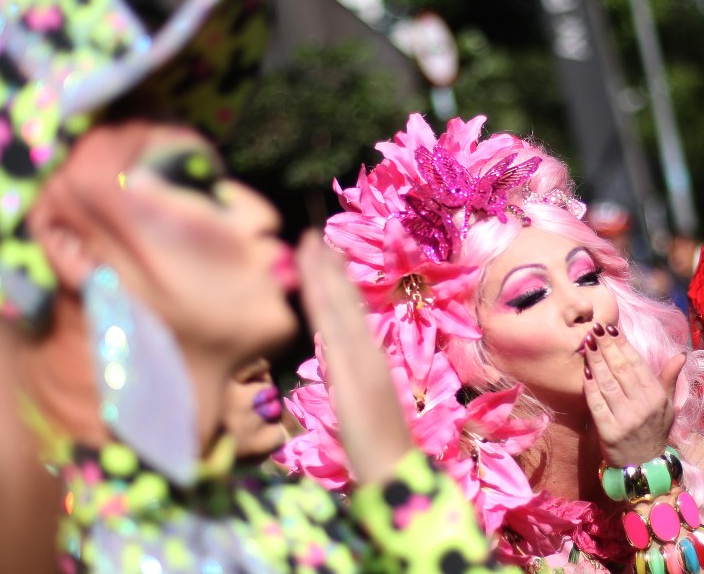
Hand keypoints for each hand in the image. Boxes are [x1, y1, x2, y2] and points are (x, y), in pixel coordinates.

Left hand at [296, 230, 411, 483]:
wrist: (394, 469)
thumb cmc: (379, 447)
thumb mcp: (361, 404)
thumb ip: (350, 378)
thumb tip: (336, 363)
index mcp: (367, 358)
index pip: (345, 312)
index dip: (332, 281)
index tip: (319, 253)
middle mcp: (365, 350)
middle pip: (343, 300)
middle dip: (326, 266)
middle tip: (312, 234)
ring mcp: (360, 357)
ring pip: (338, 306)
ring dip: (323, 272)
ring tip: (309, 242)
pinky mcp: (353, 369)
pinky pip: (334, 327)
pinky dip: (324, 299)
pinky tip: (313, 280)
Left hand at [582, 322, 683, 466]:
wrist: (643, 466)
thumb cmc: (653, 430)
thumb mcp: (666, 405)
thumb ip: (668, 379)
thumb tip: (680, 354)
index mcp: (657, 397)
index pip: (637, 364)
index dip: (622, 345)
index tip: (610, 328)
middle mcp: (643, 407)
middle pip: (621, 370)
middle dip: (607, 347)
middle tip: (594, 329)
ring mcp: (625, 419)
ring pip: (607, 383)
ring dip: (596, 361)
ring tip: (588, 343)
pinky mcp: (608, 431)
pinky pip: (596, 403)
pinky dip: (590, 386)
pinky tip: (585, 370)